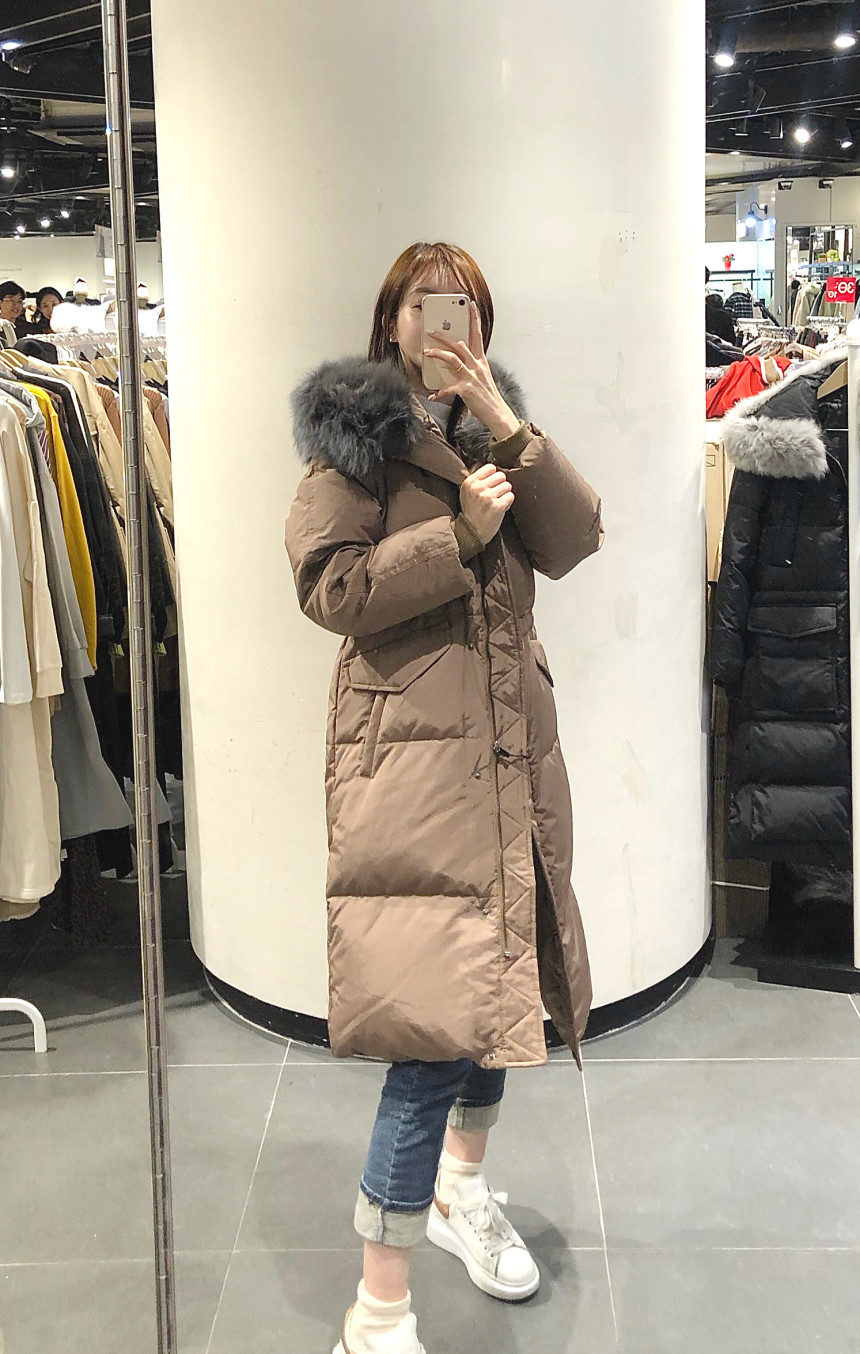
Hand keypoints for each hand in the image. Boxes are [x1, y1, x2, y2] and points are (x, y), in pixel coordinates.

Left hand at [424, 300, 521, 439]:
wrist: (497, 413)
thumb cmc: (488, 397)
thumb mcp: (482, 378)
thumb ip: (471, 368)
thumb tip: (457, 363)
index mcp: (481, 362)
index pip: (478, 335)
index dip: (474, 319)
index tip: (471, 305)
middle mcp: (477, 366)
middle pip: (460, 344)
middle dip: (444, 336)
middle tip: (431, 330)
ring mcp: (471, 377)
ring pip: (452, 358)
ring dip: (438, 354)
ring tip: (427, 352)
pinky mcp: (466, 389)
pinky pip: (448, 388)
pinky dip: (439, 392)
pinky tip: (432, 396)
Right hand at [459, 463, 514, 544]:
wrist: (472, 532)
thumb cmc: (471, 511)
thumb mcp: (466, 492)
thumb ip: (476, 479)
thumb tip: (490, 467)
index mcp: (470, 482)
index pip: (491, 467)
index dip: (493, 476)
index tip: (491, 484)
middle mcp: (478, 488)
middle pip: (501, 475)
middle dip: (500, 485)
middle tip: (495, 495)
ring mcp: (487, 497)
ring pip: (507, 485)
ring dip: (504, 494)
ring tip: (496, 502)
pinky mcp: (497, 506)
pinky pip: (510, 496)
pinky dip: (508, 502)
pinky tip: (500, 507)